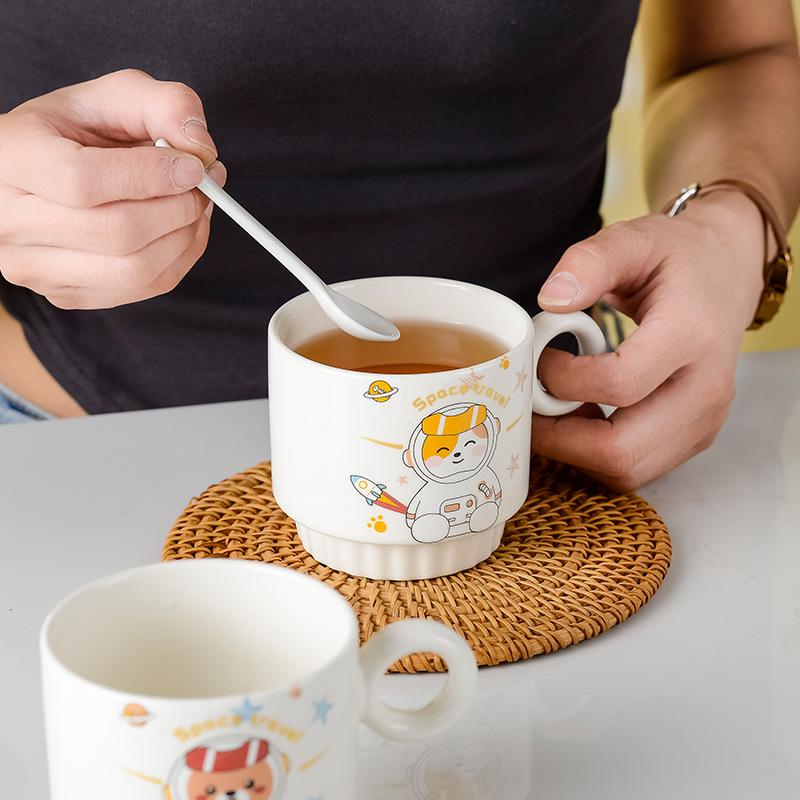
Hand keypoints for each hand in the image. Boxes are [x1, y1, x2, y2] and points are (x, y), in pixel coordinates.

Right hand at [0, 69, 225, 308]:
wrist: (41, 174)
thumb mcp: (114, 96)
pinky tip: (180, 230)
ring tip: (196, 205)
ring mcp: (35, 267)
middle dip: (180, 208)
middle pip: (118, 232)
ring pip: (136, 270)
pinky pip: (143, 289)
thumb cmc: (76, 133)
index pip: (82, 180)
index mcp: (10, 157)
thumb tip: (201, 149)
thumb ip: (164, 105)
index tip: (193, 167)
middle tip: (205, 185)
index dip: (151, 176)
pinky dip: (179, 260)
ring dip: (186, 237)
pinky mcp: (66, 295)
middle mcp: (10, 221)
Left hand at [533, 191, 764, 490]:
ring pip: (628, 470)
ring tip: (558, 409)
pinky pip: (637, 468)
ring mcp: (704, 421)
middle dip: (560, 438)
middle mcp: (706, 389)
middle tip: (532, 406)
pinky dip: (598, 455)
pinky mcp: (695, 437)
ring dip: (578, 451)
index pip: (620, 384)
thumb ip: (589, 263)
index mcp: (691, 335)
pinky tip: (584, 417)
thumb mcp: (633, 239)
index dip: (564, 381)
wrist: (726, 272)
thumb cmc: (677, 257)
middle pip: (622, 450)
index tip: (542, 360)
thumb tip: (551, 299)